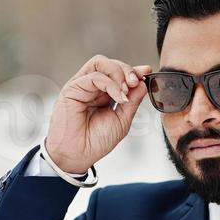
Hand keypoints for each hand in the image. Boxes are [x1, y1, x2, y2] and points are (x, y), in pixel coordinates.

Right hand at [44, 54, 152, 173]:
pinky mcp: (73, 88)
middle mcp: (92, 88)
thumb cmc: (95, 142)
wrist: (78, 155)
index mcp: (104, 95)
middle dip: (127, 70)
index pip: (118, 74)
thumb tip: (142, 84)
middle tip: (136, 82)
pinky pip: (94, 76)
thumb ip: (132, 102)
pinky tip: (118, 96)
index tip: (146, 72)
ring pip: (100, 63)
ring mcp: (82, 86)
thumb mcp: (122, 121)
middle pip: (110, 64)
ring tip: (126, 90)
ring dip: (118, 73)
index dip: (133, 71)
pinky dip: (110, 83)